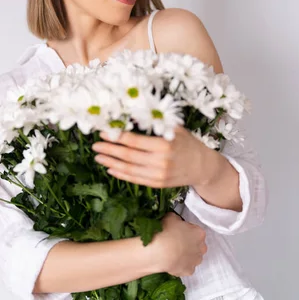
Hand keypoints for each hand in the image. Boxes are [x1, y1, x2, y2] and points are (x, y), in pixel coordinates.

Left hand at [92, 126, 212, 187]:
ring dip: (111, 163)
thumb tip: (131, 115)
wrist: (203, 166)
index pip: (134, 141)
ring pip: (129, 169)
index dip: (116, 137)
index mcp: (164, 144)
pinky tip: (111, 169)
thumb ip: (156, 123)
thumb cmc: (187, 142)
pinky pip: (136, 179)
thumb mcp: (175, 128)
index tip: (103, 132)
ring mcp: (158, 174)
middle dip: (109, 150)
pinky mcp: (158, 183)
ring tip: (98, 157)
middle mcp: (160, 161)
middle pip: (128, 155)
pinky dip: (122, 174)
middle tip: (95, 146)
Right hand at [151, 212, 207, 276]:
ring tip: (173, 254)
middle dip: (190, 244)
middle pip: (198, 245)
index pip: (195, 230)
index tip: (178, 232)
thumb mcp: (171, 217)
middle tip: (177, 243)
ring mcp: (196, 261)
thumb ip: (177, 219)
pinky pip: (186, 268)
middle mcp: (201, 248)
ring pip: (194, 258)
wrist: (160, 251)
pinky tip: (172, 262)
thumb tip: (176, 222)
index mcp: (199, 233)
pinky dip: (181, 266)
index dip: (186, 231)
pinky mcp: (189, 271)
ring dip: (187, 256)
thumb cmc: (166, 232)